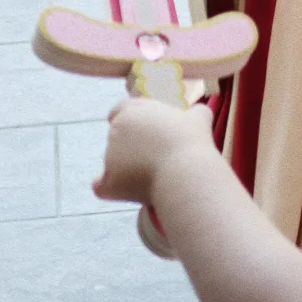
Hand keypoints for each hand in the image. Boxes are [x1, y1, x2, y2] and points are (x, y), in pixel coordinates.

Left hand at [93, 98, 214, 205]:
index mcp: (132, 111)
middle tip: (155, 156)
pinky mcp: (109, 181)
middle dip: (130, 146)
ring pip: (113, 162)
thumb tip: (199, 112)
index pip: (118, 111)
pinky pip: (101, 186)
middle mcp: (115, 131)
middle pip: (116, 137)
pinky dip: (109, 188)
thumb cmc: (191, 141)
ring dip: (126, 167)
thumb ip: (195, 113)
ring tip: (153, 176)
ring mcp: (109, 156)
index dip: (129, 121)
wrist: (183, 172)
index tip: (143, 131)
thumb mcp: (199, 118)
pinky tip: (123, 190)